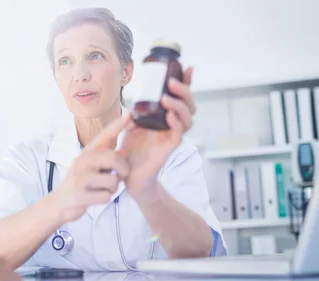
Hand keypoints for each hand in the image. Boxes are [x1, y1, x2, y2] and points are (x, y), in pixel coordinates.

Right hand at [52, 113, 131, 222]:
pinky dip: (105, 199)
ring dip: (113, 188)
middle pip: (114, 158)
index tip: (129, 114)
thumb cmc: (79, 183)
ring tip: (103, 189)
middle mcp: (81, 162)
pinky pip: (106, 197)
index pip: (104, 136)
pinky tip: (96, 198)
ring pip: (112, 180)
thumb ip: (105, 159)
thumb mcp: (89, 167)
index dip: (117, 125)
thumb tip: (125, 151)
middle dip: (124, 169)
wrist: (57, 204)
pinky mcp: (80, 195)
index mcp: (85, 153)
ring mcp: (79, 179)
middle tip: (121, 176)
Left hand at [120, 67, 195, 195]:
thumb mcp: (131, 127)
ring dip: (179, 105)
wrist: (128, 175)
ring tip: (167, 98)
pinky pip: (178, 133)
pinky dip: (176, 122)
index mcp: (166, 117)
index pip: (181, 97)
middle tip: (172, 82)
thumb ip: (134, 115)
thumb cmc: (131, 152)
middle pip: (190, 105)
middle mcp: (173, 125)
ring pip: (188, 118)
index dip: (186, 83)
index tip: (187, 68)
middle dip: (184, 91)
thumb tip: (132, 102)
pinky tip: (170, 115)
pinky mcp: (170, 148)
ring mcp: (173, 136)